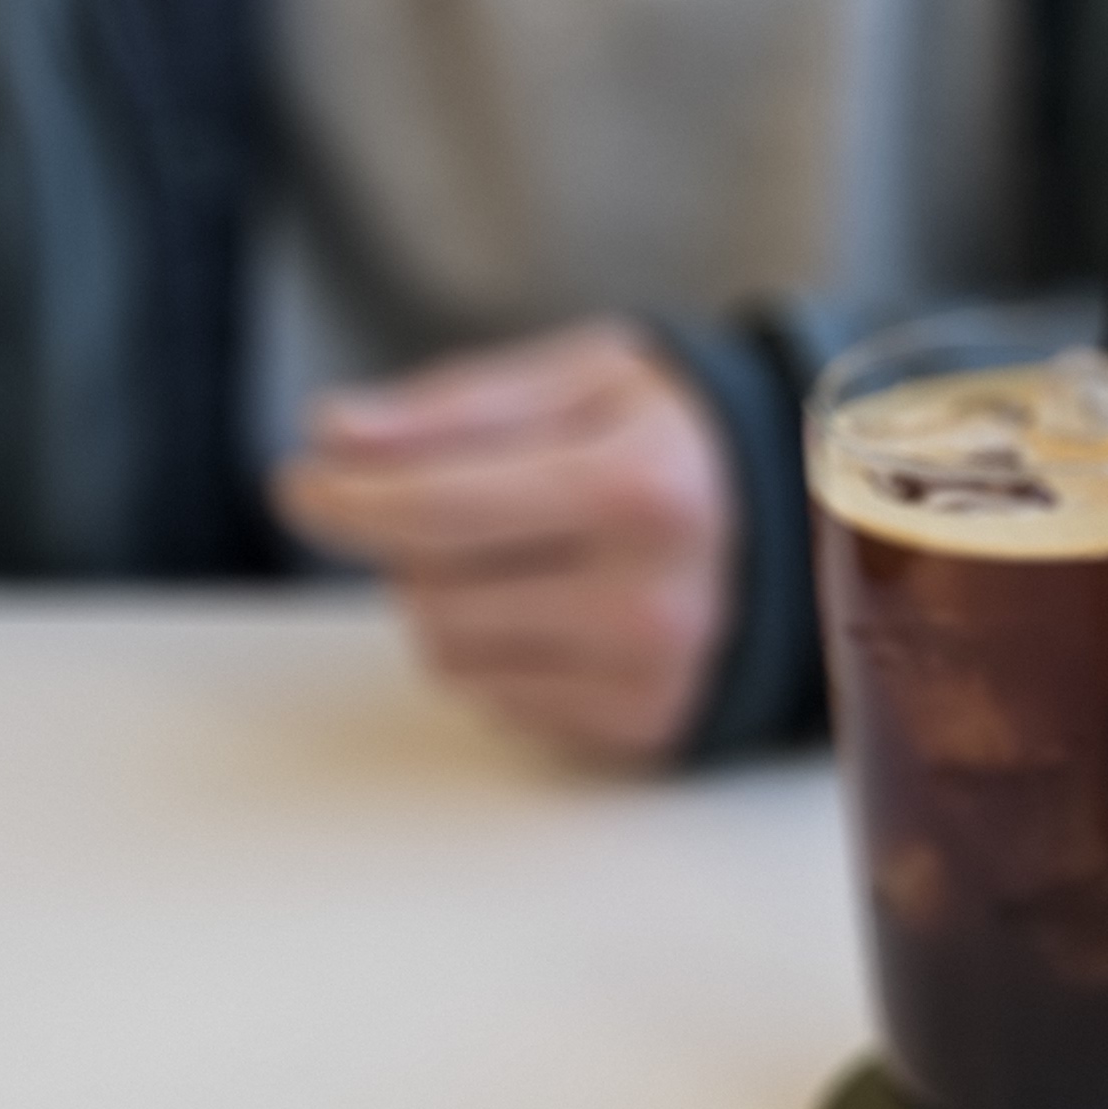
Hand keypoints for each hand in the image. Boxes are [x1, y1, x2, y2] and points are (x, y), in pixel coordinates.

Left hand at [273, 320, 734, 768]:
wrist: (804, 527)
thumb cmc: (675, 439)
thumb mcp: (586, 379)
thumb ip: (455, 404)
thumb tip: (333, 436)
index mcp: (639, 488)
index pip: (434, 508)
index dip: (346, 496)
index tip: (303, 481)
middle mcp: (653, 597)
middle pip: (427, 589)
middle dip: (418, 545)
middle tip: (475, 509)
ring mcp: (652, 676)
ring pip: (449, 655)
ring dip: (454, 604)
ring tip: (527, 561)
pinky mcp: (642, 728)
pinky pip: (495, 702)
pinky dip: (502, 656)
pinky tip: (562, 614)